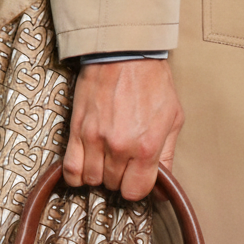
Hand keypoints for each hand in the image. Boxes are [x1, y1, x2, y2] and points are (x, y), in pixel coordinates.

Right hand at [63, 59, 183, 200]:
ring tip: (105, 160)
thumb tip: (164, 190)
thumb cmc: (152, 83)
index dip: (137, 188)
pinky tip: (85, 165)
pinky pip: (70, 168)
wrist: (124, 52)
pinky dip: (76, 174)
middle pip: (113, 185)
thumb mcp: (173, 119)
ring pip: (91, 180)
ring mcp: (95, 139)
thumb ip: (167, 157)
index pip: (135, 191)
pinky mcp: (77, 129)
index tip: (137, 178)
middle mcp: (119, 147)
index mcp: (146, 146)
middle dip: (119, 177)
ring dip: (98, 174)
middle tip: (123, 162)